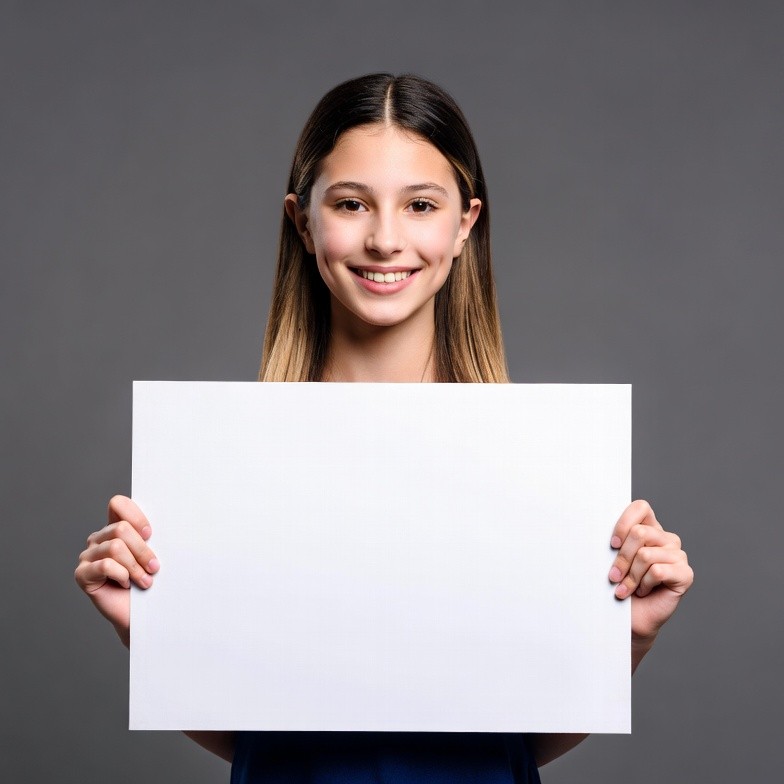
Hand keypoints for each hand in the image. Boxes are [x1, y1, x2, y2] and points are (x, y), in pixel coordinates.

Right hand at [74, 495, 158, 646]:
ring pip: (115, 547)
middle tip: (155, 567)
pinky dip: (122, 575)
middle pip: (121, 529)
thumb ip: (151, 537)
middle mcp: (99, 538)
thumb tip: (171, 518)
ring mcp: (88, 556)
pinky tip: (127, 585)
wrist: (143, 616)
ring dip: (136, 566)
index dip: (135, 515)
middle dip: (142, 550)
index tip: (151, 534)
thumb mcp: (154, 554)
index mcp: (115, 527)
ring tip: (146, 581)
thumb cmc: (151, 582)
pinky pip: (104, 566)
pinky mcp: (82, 574)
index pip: (117, 503)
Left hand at [608, 500, 692, 663]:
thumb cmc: (619, 585)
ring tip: (626, 588)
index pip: (641, 507)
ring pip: (645, 555)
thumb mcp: (611, 559)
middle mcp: (666, 539)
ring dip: (630, 576)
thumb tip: (594, 524)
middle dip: (621, 558)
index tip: (611, 545)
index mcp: (649, 528)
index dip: (624, 523)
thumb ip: (613, 541)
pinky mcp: (685, 574)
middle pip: (639, 533)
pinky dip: (644, 584)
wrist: (629, 617)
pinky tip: (643, 592)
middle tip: (613, 576)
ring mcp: (678, 555)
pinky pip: (658, 571)